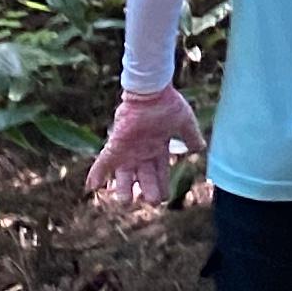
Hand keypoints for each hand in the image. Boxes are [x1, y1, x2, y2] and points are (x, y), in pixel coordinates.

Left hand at [87, 86, 203, 209]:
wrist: (152, 89)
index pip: (160, 173)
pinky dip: (96, 174)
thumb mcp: (185, 122)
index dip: (162, 186)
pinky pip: (104, 162)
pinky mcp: (116, 144)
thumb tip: (200, 149)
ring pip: (123, 176)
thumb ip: (191, 136)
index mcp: (157, 148)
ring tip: (125, 201)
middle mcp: (142, 153)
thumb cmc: (168, 103)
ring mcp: (128, 150)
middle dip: (147, 192)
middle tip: (151, 201)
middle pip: (143, 179)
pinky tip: (91, 187)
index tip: (165, 198)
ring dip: (123, 189)